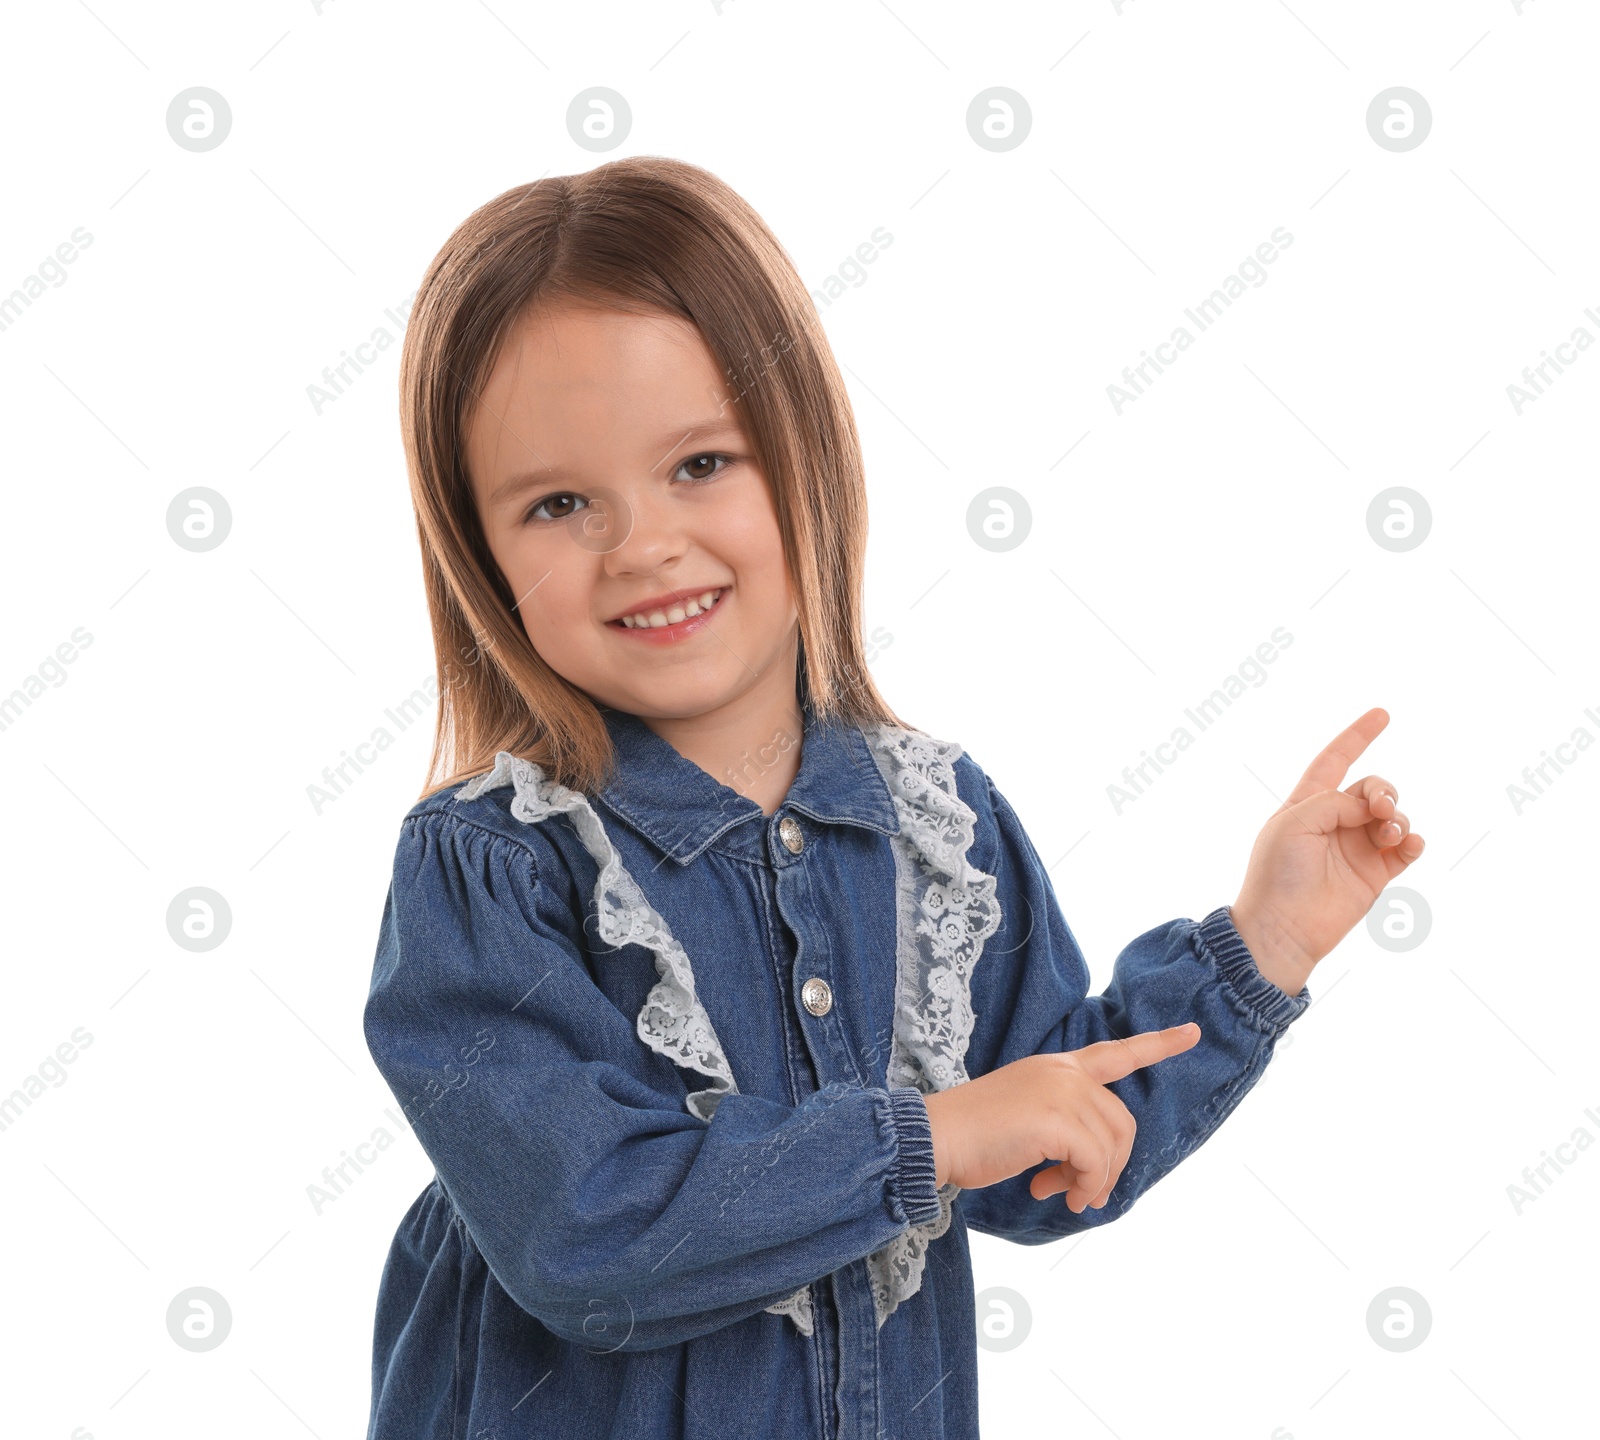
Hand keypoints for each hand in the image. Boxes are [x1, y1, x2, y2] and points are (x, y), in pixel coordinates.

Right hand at [921, 1024, 1201, 1211]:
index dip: (1158, 1044)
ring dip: (1095, 1181)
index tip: (1192, 1033)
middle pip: (1122, 1122)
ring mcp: (1061, 1092)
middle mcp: (1064, 1072)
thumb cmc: (976, 1134)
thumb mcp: (1028, 1120)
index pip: (1116, 1052)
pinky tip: (1056, 1194)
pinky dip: (1084, 1186)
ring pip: (1111, 1145)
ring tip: (1067, 1195)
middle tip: (1080, 1192)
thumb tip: (1092, 1174)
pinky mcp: (1056, 1118)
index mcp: (1057, 1066)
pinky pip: (1095, 1162)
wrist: (936, 1136)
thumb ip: (1064, 1129)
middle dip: (1111, 1165)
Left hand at [1232, 707, 1424, 989]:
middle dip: (1383, 790)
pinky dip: (1413, 840)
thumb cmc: (1277, 873)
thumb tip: (1369, 808)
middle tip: (1379, 808)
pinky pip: (1406, 848)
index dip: (1356, 736)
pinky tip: (1409, 844)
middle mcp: (1334, 822)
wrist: (1284, 928)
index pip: (1334, 761)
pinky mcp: (1376, 874)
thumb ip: (1335, 801)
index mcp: (1307, 804)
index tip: (1383, 713)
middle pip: (1372, 788)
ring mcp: (1356, 848)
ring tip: (1388, 833)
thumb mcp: (1295, 822)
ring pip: (1392, 815)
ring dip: (1397, 816)